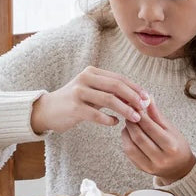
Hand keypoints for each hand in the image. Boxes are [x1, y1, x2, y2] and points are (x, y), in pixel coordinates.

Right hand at [30, 67, 148, 133]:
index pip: (119, 78)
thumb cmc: (75, 101)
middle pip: (116, 86)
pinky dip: (109, 119)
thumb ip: (110, 92)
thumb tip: (136, 98)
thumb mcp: (92, 91)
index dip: (135, 88)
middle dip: (133, 97)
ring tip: (135, 118)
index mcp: (92, 72)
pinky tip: (115, 123)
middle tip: (144, 108)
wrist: (48, 110)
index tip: (147, 98)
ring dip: (125, 110)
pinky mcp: (74, 108)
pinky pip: (97, 115)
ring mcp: (79, 92)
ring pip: (108, 100)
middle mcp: (85, 78)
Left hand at [121, 100, 195, 182]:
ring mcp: (151, 166)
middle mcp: (161, 158)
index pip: (150, 127)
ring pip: (131, 147)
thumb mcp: (171, 129)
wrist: (180, 168)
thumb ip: (157, 115)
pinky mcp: (142, 169)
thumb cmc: (177, 145)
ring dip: (126, 133)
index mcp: (170, 146)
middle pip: (139, 137)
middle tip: (129, 114)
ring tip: (129, 124)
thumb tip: (147, 98)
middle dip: (131, 123)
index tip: (135, 107)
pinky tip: (129, 135)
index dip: (140, 115)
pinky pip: (129, 154)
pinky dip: (126, 142)